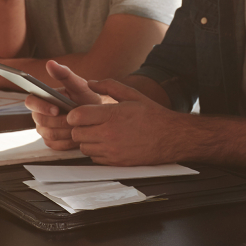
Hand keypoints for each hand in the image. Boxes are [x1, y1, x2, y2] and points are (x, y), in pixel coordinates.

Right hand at [28, 60, 111, 149]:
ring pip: (49, 134)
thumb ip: (65, 74)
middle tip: (74, 120)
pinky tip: (77, 136)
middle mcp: (39, 114)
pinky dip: (67, 141)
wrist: (96, 115)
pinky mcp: (51, 142)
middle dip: (60, 121)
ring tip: (78, 126)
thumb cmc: (85, 98)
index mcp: (41, 98)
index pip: (30, 101)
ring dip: (66, 131)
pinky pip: (55, 145)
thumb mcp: (78, 85)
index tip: (56, 109)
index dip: (41, 106)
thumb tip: (50, 63)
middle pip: (40, 121)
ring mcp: (43, 129)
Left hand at [64, 79, 178, 165]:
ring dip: (87, 140)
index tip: (79, 114)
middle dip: (79, 127)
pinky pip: (94, 158)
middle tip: (89, 123)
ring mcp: (112, 150)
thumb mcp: (132, 94)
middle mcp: (110, 134)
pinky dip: (96, 151)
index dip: (74, 114)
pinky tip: (107, 143)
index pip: (77, 116)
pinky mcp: (116, 162)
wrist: (171, 137)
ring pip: (83, 147)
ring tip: (99, 133)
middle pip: (76, 133)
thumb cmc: (152, 115)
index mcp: (112, 115)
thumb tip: (90, 82)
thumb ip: (109, 86)